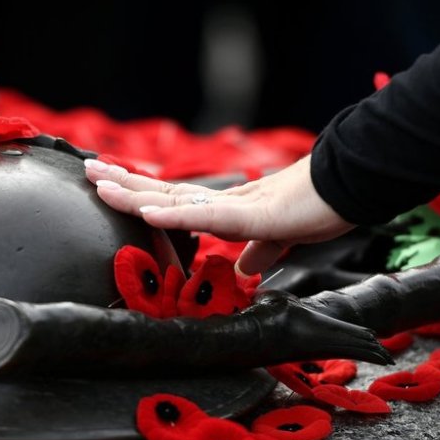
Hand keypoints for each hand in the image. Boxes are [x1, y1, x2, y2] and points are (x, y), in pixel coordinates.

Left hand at [84, 156, 354, 274]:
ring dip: (136, 194)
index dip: (142, 194)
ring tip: (100, 184)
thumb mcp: (279, 237)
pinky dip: (176, 214)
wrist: (352, 188)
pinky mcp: (254, 216)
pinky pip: (208, 217)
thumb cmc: (318, 206)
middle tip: (87, 171)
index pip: (174, 200)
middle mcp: (223, 201)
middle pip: (164, 192)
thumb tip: (246, 267)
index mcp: (226, 208)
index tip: (110, 185)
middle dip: (124, 184)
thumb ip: (259, 251)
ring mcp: (236, 207)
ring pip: (175, 200)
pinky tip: (147, 210)